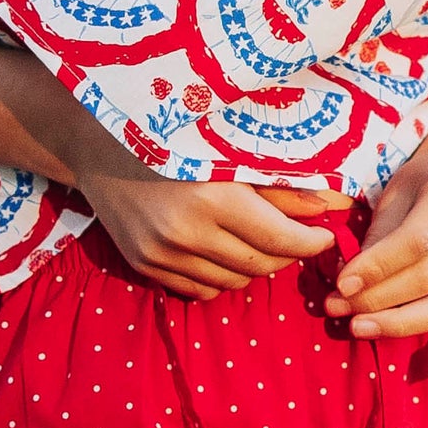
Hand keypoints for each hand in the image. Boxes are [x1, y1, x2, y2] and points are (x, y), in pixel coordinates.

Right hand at [80, 166, 336, 298]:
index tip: (326, 236)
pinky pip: (200, 289)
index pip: (280, 240)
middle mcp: (184, 233)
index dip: (311, 242)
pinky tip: (222, 250)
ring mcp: (161, 255)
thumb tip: (327, 209)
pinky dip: (220, 276)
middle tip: (297, 237)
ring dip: (254, 268)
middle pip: (260, 267)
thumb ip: (279, 187)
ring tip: (257, 240)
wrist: (100, 145)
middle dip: (287, 255)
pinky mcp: (145, 266)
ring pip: (232, 284)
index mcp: (212, 198)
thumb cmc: (173, 138)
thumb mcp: (229, 152)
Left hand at [322, 154, 427, 381]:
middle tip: (339, 310)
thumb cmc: (422, 185)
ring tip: (360, 328)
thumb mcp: (396, 194)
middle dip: (378, 299)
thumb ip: (379, 237)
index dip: (376, 268)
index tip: (341, 285)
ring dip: (403, 324)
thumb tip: (350, 287)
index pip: (416, 242)